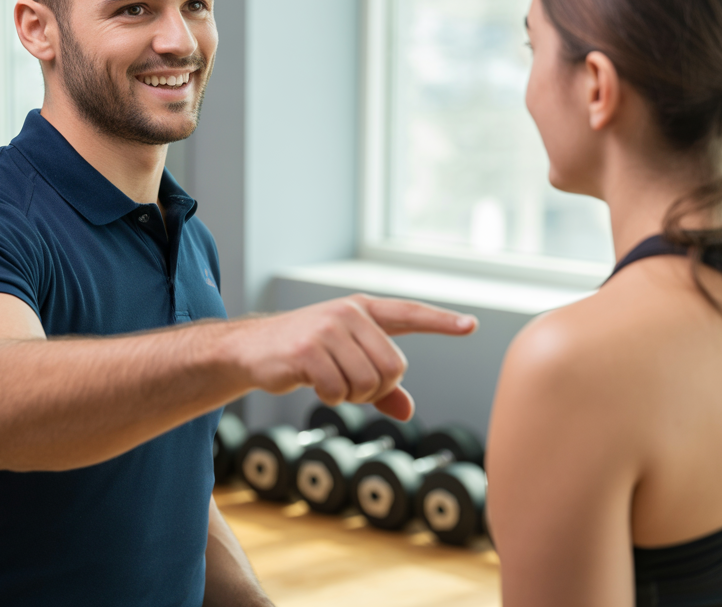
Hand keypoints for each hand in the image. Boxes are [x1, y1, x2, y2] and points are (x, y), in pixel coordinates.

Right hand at [221, 295, 476, 420]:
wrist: (250, 349)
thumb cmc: (303, 354)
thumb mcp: (344, 361)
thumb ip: (379, 384)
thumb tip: (408, 411)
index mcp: (363, 310)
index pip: (410, 313)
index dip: (441, 321)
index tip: (471, 325)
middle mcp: (349, 313)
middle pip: (394, 367)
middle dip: (376, 389)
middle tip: (350, 386)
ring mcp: (328, 329)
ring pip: (369, 383)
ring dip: (351, 396)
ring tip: (329, 382)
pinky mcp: (308, 350)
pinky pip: (340, 391)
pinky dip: (332, 399)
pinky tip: (314, 384)